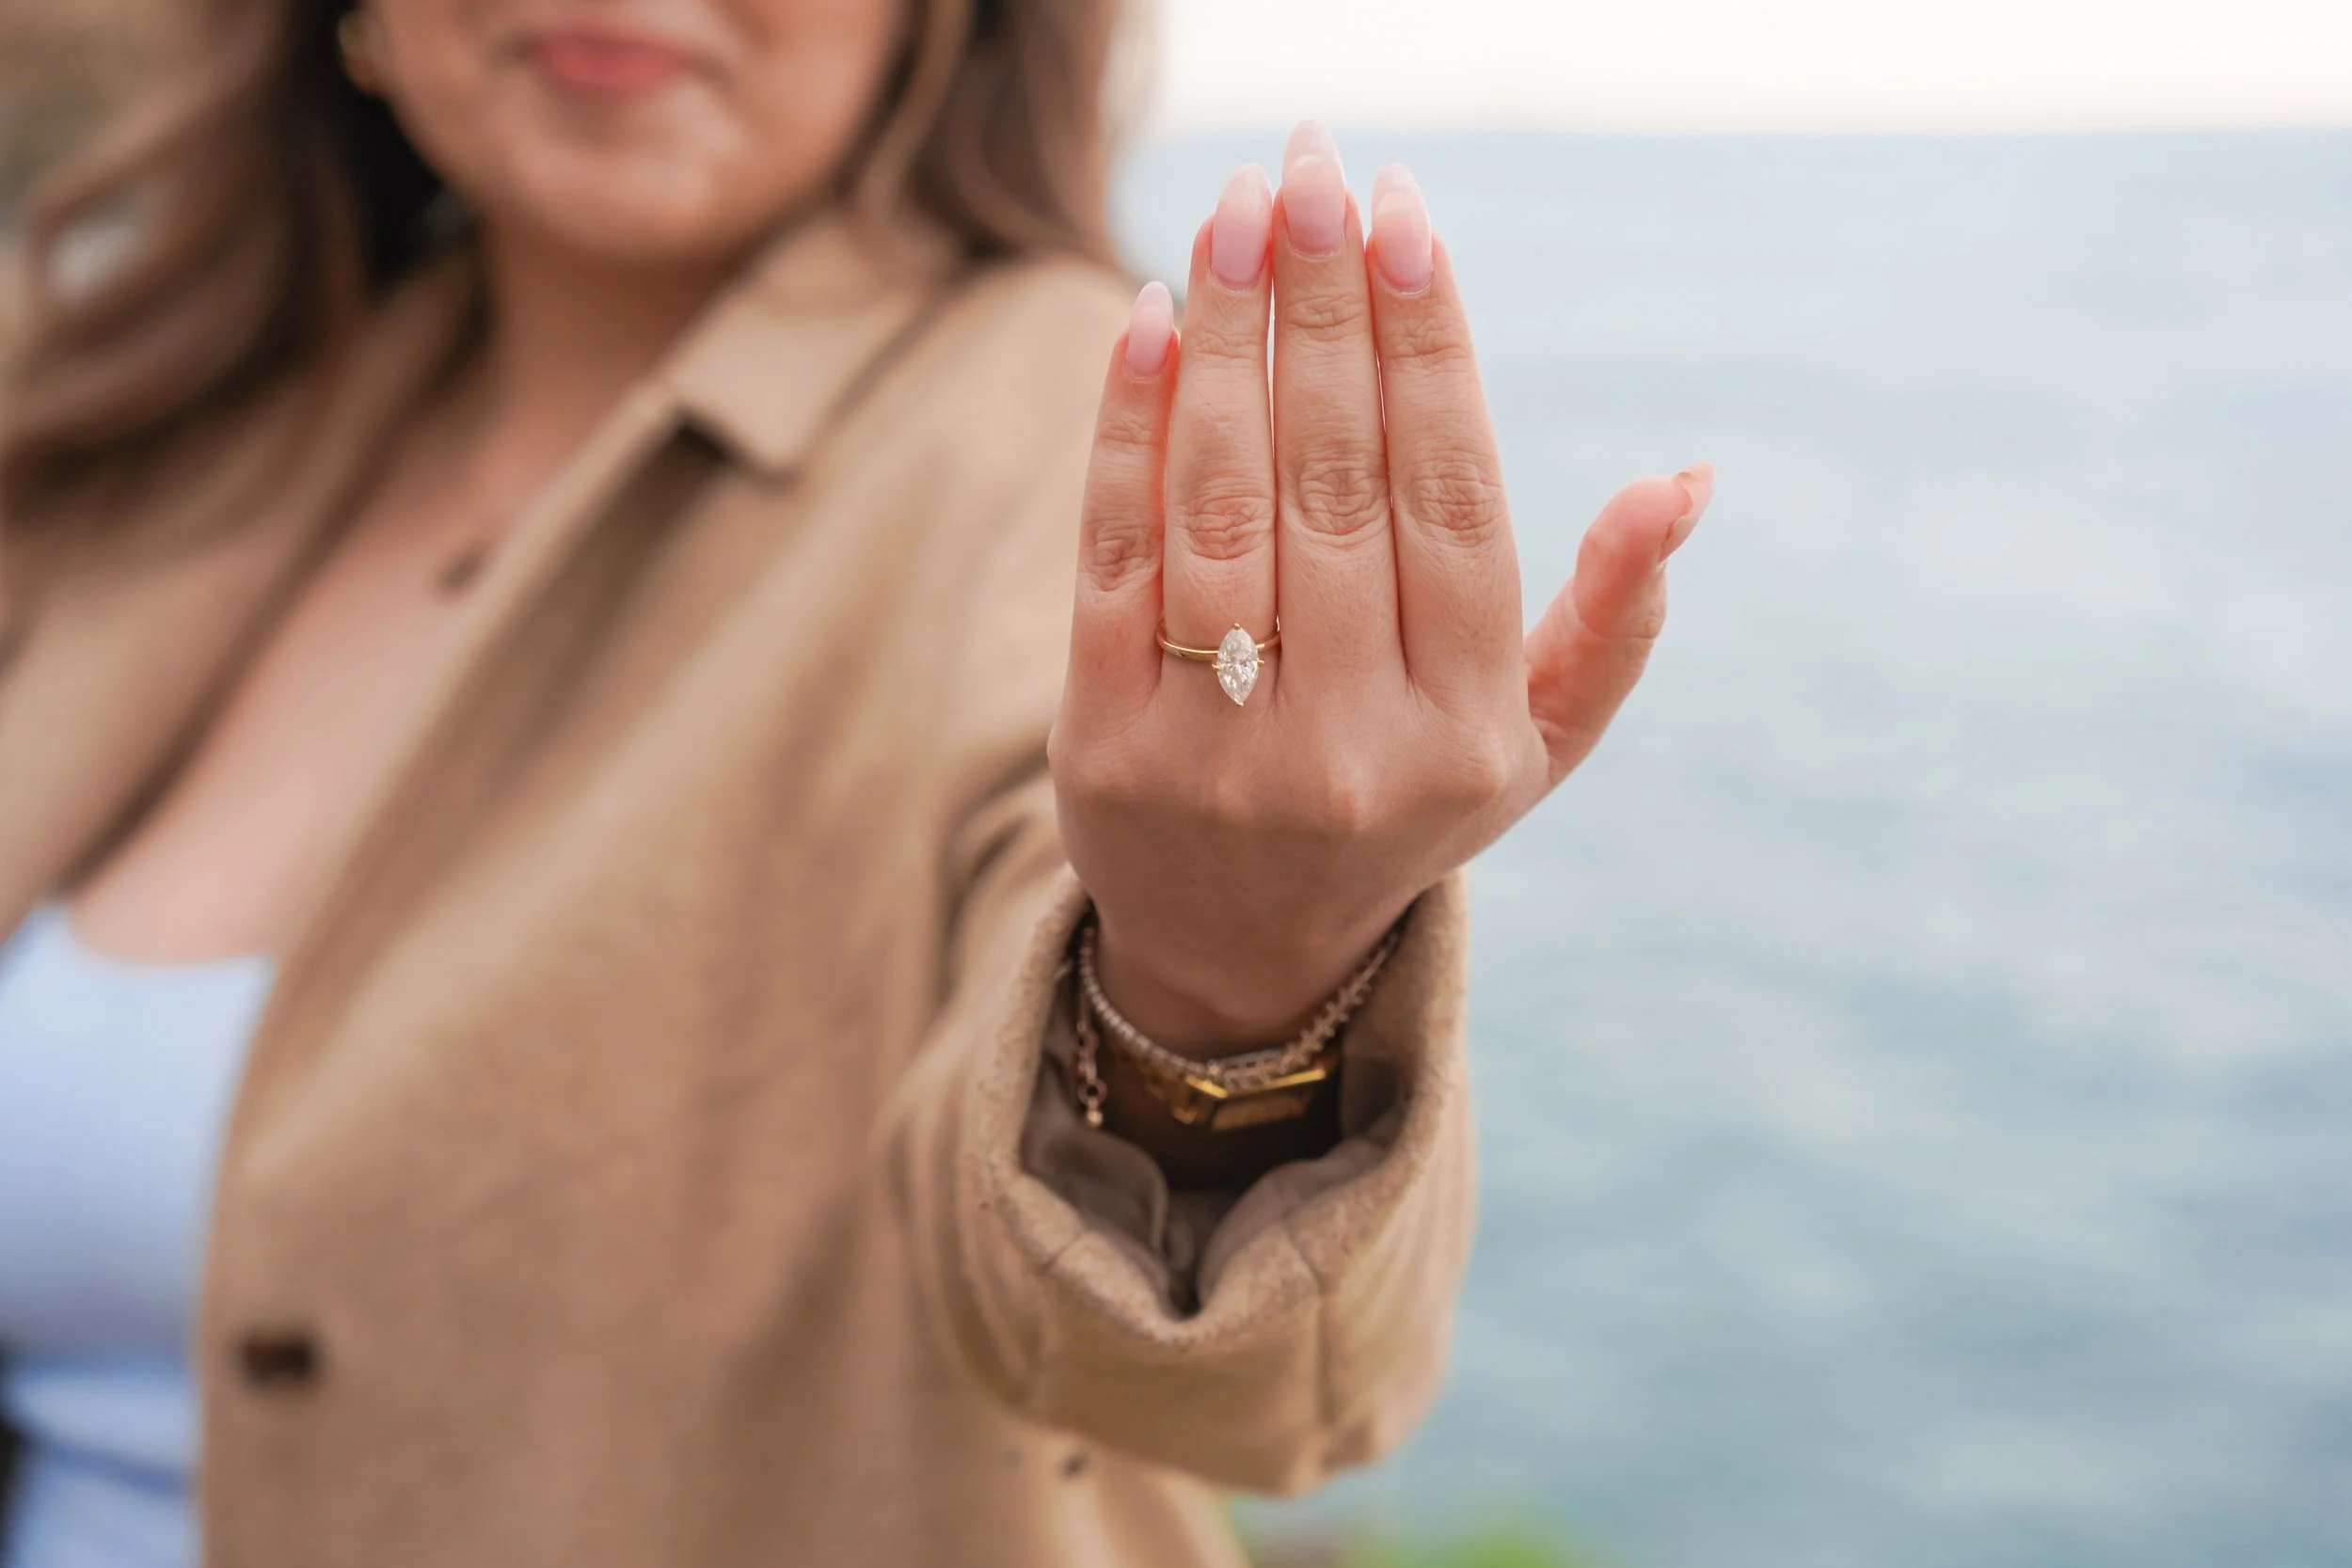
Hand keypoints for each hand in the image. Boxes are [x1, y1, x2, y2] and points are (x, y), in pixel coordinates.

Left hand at [1048, 123, 1712, 1055]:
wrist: (1239, 948)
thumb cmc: (1404, 805)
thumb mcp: (1535, 744)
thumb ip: (1612, 619)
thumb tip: (1688, 481)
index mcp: (1470, 727)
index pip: (1449, 497)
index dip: (1427, 345)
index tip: (1403, 212)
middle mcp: (1353, 743)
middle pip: (1335, 479)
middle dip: (1323, 303)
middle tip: (1310, 168)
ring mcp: (1222, 750)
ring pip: (1225, 505)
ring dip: (1226, 338)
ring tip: (1231, 210)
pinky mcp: (1106, 745)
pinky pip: (1116, 557)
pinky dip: (1127, 428)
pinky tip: (1148, 316)